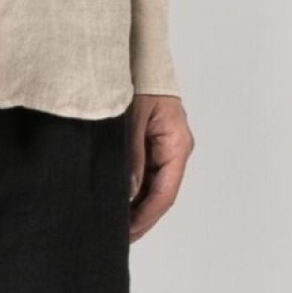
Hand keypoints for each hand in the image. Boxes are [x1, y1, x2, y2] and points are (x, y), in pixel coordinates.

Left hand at [126, 94, 194, 241]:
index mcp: (177, 145)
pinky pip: (145, 171)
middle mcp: (175, 149)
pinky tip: (116, 198)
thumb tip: (128, 193)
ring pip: (152, 184)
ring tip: (114, 223)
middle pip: (160, 193)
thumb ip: (132, 156)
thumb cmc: (140, 81)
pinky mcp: (152, 141)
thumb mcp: (133, 119)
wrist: (140, 54)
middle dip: (140, 215)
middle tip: (117, 237)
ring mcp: (165, 146)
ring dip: (135, 203)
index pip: (165, 193)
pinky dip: (132, 186)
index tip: (128, 234)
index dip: (146, 216)